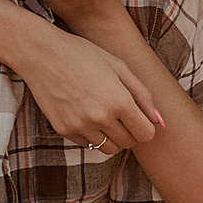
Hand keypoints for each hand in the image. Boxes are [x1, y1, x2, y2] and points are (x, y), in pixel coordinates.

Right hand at [16, 28, 161, 152]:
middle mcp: (100, 117)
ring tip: (104, 115)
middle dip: (130, 132)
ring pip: (108, 148)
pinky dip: (92, 135)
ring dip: (112, 136)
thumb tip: (160, 121)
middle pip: (128, 143)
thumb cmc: (84, 55)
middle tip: (121, 114)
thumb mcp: (120, 68)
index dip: (146, 127)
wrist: (42, 54)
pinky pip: (88, 144)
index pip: (146, 134)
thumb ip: (143, 96)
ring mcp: (80, 126)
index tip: (139, 117)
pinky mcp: (64, 130)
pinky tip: (87, 115)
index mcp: (119, 100)